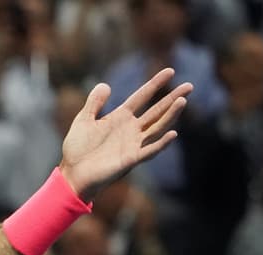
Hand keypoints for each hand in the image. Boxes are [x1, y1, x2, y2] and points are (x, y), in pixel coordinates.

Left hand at [58, 68, 191, 200]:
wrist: (73, 174)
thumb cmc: (77, 149)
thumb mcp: (83, 121)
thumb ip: (94, 103)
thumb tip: (105, 85)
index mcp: (120, 118)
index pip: (142, 97)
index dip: (155, 84)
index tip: (170, 71)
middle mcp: (131, 129)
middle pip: (156, 111)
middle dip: (172, 98)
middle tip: (189, 86)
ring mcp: (133, 144)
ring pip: (157, 127)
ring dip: (170, 115)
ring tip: (182, 101)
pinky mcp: (131, 159)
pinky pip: (149, 150)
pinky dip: (161, 143)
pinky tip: (172, 134)